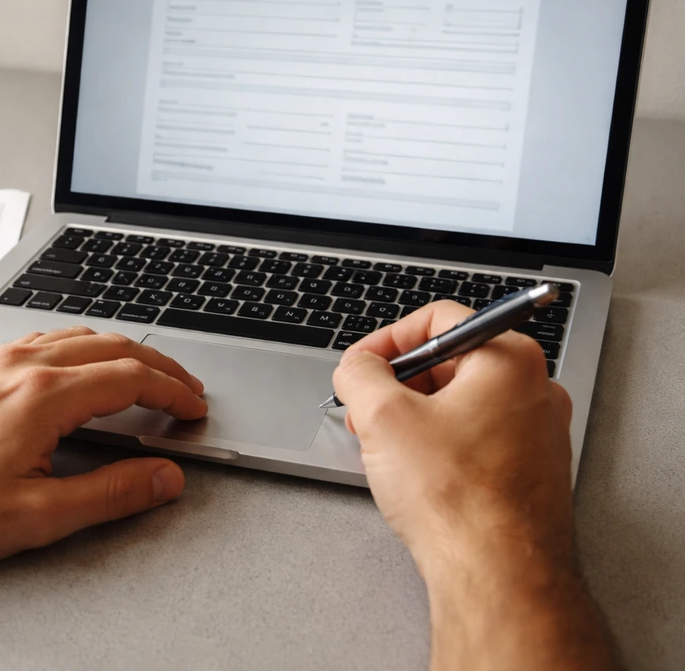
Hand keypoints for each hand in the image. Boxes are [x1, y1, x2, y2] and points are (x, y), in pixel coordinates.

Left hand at [0, 327, 206, 567]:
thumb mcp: (38, 516)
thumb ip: (111, 493)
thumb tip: (164, 477)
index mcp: (44, 396)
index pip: (133, 378)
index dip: (174, 393)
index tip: (195, 410)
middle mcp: (24, 365)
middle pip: (115, 347)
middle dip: (161, 367)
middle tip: (186, 391)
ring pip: (82, 336)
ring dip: (125, 353)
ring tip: (148, 377)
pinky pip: (49, 339)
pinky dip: (87, 347)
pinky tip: (85, 366)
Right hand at [332, 301, 573, 576]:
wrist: (497, 575)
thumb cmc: (458, 499)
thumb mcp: (382, 416)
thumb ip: (359, 373)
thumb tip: (357, 366)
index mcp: (509, 359)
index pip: (439, 319)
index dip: (388, 339)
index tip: (362, 364)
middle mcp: (534, 390)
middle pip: (450, 361)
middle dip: (397, 384)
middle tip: (366, 411)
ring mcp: (537, 433)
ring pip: (460, 403)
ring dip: (414, 417)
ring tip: (385, 449)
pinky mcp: (529, 471)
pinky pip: (474, 439)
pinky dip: (439, 446)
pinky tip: (416, 474)